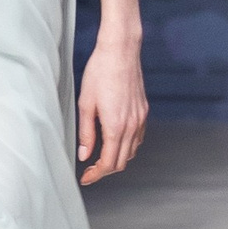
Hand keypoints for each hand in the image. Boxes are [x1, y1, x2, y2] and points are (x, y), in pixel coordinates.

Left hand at [76, 34, 146, 184]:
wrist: (121, 51)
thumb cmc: (100, 72)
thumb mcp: (85, 104)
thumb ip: (86, 133)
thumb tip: (84, 154)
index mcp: (115, 126)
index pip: (108, 163)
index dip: (96, 174)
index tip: (85, 177)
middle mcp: (131, 126)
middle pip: (121, 161)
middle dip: (105, 170)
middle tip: (89, 170)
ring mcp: (140, 118)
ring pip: (131, 151)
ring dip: (117, 158)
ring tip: (100, 156)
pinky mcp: (143, 110)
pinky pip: (138, 137)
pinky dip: (127, 145)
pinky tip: (115, 140)